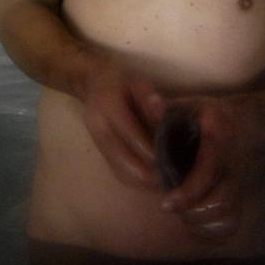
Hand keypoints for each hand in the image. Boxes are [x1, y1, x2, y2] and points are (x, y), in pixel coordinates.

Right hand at [80, 60, 165, 189]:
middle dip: (148, 174)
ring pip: (119, 171)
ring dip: (142, 182)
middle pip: (123, 160)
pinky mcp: (100, 151)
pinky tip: (153, 182)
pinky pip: (117, 171)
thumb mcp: (137, 81)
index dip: (152, 151)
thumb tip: (164, 120)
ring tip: (166, 184)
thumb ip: (150, 100)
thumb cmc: (120, 80)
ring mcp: (97, 143)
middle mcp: (99, 128)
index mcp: (108, 106)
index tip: (173, 161)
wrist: (91, 83)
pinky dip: (136, 180)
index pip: (131, 134)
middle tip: (173, 179)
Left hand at [160, 95, 264, 240]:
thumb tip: (151, 105)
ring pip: (227, 217)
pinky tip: (194, 223)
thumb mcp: (194, 104)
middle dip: (191, 212)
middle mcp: (235, 166)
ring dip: (200, 223)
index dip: (188, 193)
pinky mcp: (242, 196)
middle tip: (171, 206)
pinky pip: (232, 224)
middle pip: (220, 202)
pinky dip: (212, 231)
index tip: (167, 203)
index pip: (209, 172)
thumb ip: (170, 108)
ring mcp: (241, 183)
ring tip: (181, 213)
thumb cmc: (216, 114)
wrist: (254, 123)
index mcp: (221, 141)